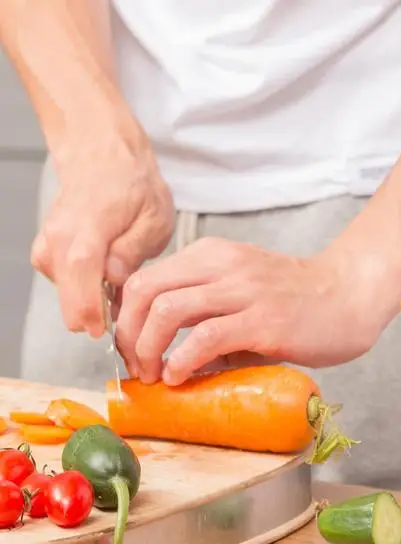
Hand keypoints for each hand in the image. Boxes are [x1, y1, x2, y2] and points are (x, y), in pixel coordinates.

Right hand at [31, 126, 174, 337]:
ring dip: (92, 304)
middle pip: (67, 290)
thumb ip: (133, 250)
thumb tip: (114, 279)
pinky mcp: (48, 251)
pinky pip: (64, 283)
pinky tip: (107, 283)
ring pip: (66, 292)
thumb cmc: (134, 186)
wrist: (102, 157)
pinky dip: (85, 291)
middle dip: (94, 316)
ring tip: (123, 297)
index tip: (102, 331)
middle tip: (125, 326)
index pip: (81, 269)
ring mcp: (50, 243)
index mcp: (89, 224)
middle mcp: (60, 235)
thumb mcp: (153, 217)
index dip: (89, 305)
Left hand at [115, 238, 389, 384]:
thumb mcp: (245, 294)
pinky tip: (182, 376)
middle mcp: (223, 266)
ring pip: (168, 310)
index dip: (127, 318)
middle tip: (137, 367)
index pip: (145, 279)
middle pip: (145, 291)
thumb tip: (174, 359)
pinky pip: (206, 337)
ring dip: (149, 349)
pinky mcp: (264, 321)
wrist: (352, 297)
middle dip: (128, 335)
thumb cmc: (300, 301)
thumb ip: (209, 316)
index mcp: (213, 256)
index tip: (133, 350)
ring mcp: (244, 291)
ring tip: (156, 375)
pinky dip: (183, 360)